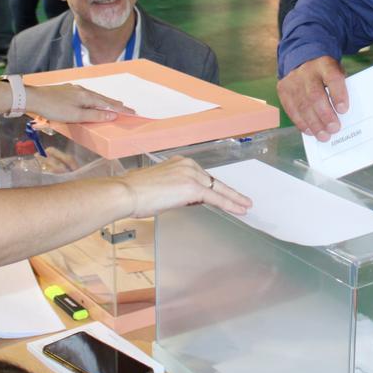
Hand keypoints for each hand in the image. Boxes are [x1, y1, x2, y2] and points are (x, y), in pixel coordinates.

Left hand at [26, 82, 131, 122]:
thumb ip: (94, 116)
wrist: (34, 98)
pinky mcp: (67, 91)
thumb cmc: (54, 108)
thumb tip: (112, 115)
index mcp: (87, 97)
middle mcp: (83, 91)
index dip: (121, 109)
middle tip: (126, 108)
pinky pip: (86, 95)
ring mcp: (74, 90)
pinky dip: (93, 100)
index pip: (108, 104)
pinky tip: (90, 101)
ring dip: (104, 101)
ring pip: (94, 96)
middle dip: (115, 104)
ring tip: (112, 105)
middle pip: (103, 98)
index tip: (132, 112)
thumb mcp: (76, 116)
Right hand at [119, 157, 250, 217]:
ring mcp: (191, 175)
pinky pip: (216, 198)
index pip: (203, 177)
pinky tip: (239, 210)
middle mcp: (188, 165)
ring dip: (234, 199)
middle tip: (243, 200)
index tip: (225, 193)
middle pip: (214, 182)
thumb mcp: (160, 186)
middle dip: (229, 192)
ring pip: (218, 189)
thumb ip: (176, 189)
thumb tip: (184, 198)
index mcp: (180, 163)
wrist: (127, 192)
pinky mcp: (193, 188)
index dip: (216, 187)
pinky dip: (230, 204)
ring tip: (245, 206)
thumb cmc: (136, 192)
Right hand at [276, 55, 347, 141]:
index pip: (332, 78)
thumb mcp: (337, 73)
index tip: (343, 110)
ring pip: (302, 105)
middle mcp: (307, 70)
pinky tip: (310, 131)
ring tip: (323, 136)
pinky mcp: (283, 89)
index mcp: (325, 64)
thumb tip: (342, 115)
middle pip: (315, 95)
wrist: (303, 59)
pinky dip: (301, 123)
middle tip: (334, 129)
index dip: (338, 94)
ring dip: (314, 124)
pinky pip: (291, 109)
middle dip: (325, 115)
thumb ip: (341, 89)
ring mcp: (293, 79)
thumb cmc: (326, 73)